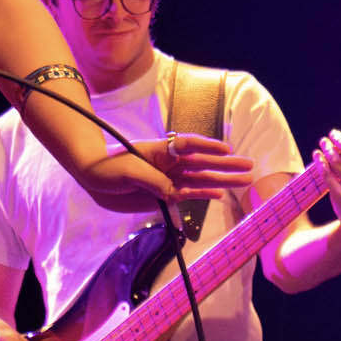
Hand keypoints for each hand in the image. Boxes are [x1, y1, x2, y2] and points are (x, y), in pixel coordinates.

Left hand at [73, 133, 254, 213]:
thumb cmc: (107, 166)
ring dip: (221, 180)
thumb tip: (173, 192)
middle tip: (249, 167)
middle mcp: (168, 164)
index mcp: (160, 150)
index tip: (227, 149)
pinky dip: (204, 195)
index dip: (208, 147)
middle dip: (226, 165)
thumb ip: (153, 181)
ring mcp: (167, 178)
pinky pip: (188, 194)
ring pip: (200, 180)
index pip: (189, 146)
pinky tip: (220, 195)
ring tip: (244, 180)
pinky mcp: (163, 195)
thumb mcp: (128, 170)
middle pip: (202, 163)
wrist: (91, 176)